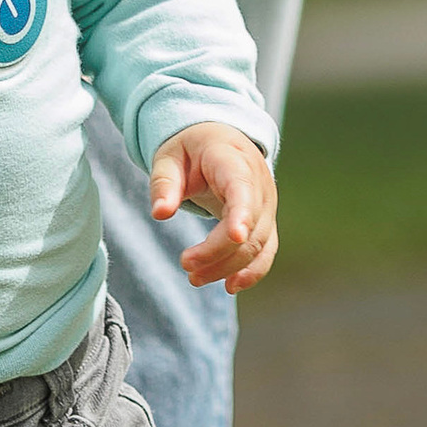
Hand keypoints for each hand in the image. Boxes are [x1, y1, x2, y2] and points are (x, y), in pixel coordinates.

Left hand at [148, 122, 277, 291]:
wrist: (219, 141)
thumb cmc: (190, 149)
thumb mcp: (168, 157)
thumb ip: (164, 183)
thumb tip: (159, 214)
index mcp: (234, 160)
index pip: (243, 189)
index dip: (242, 213)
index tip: (235, 236)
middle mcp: (259, 184)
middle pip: (249, 225)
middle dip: (219, 251)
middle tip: (185, 264)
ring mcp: (266, 204)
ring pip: (257, 243)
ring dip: (229, 266)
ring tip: (195, 278)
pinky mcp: (265, 222)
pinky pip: (265, 250)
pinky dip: (252, 271)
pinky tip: (230, 285)